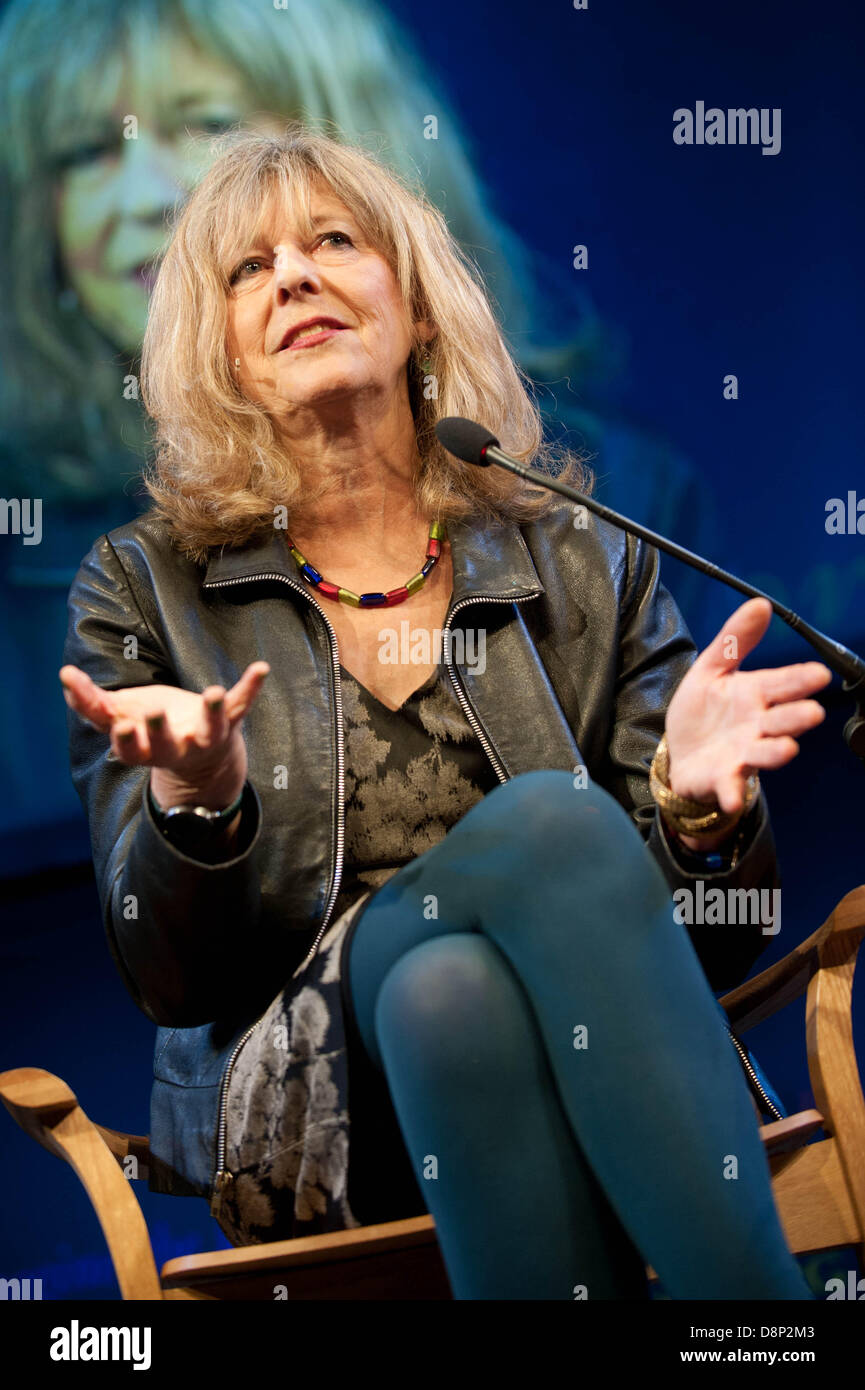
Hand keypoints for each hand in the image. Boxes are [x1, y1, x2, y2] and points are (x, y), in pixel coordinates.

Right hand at [58, 661, 269, 809]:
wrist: (201, 758)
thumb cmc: (150, 730)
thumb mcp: (119, 716)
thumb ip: (91, 701)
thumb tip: (65, 675)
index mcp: (142, 748)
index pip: (128, 748)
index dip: (123, 739)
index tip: (118, 727)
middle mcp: (174, 748)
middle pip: (165, 745)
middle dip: (159, 731)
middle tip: (155, 715)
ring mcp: (204, 736)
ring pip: (208, 729)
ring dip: (210, 712)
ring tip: (212, 691)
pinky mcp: (228, 722)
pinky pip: (241, 703)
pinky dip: (251, 686)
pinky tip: (261, 668)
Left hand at [664, 598, 831, 815]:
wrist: (680, 753)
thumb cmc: (703, 711)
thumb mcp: (711, 670)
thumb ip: (735, 640)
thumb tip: (761, 603)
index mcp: (754, 695)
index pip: (782, 684)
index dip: (800, 679)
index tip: (820, 674)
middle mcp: (756, 726)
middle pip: (781, 720)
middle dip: (797, 717)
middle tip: (813, 712)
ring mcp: (742, 754)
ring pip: (765, 753)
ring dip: (776, 752)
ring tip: (788, 748)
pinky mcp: (722, 779)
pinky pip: (730, 786)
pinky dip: (733, 792)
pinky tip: (733, 795)